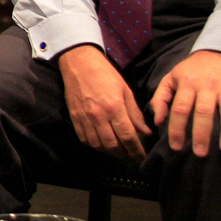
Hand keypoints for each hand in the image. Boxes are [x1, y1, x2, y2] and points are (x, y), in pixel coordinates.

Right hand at [58, 45, 151, 160]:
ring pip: (98, 146)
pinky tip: (103, 144)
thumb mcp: (125, 90)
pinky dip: (95, 146)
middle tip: (132, 155)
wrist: (79, 63)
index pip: (128, 137)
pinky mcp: (74, 118)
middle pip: (113, 145)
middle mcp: (98, 116)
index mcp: (114, 108)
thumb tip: (145, 132)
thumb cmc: (105, 74)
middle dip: (125, 154)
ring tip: (119, 152)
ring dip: (110, 153)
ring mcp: (84, 118)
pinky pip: (85, 139)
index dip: (136, 150)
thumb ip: (135, 114)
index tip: (142, 156)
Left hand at [150, 50, 220, 155]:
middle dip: (201, 134)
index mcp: (187, 84)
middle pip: (204, 112)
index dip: (177, 128)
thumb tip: (158, 121)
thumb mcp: (172, 78)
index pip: (180, 108)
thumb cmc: (193, 70)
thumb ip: (160, 98)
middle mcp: (207, 86)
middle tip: (200, 153)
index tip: (176, 146)